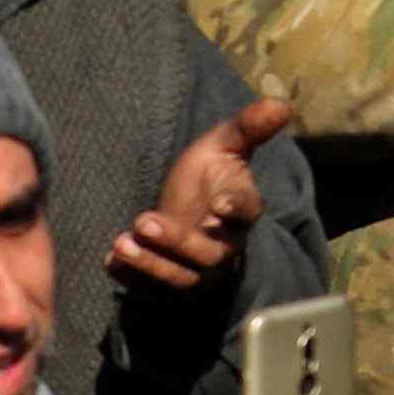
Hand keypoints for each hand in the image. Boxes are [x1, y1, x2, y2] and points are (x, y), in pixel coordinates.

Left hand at [111, 98, 293, 293]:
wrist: (185, 203)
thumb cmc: (210, 171)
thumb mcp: (225, 143)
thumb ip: (250, 125)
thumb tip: (281, 104)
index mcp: (243, 210)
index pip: (245, 213)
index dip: (234, 209)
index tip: (218, 204)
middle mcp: (224, 246)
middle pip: (208, 255)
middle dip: (177, 241)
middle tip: (145, 221)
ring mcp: (196, 269)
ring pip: (180, 278)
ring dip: (151, 265)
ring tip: (122, 244)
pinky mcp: (169, 282)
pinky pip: (152, 290)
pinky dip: (132, 279)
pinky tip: (112, 262)